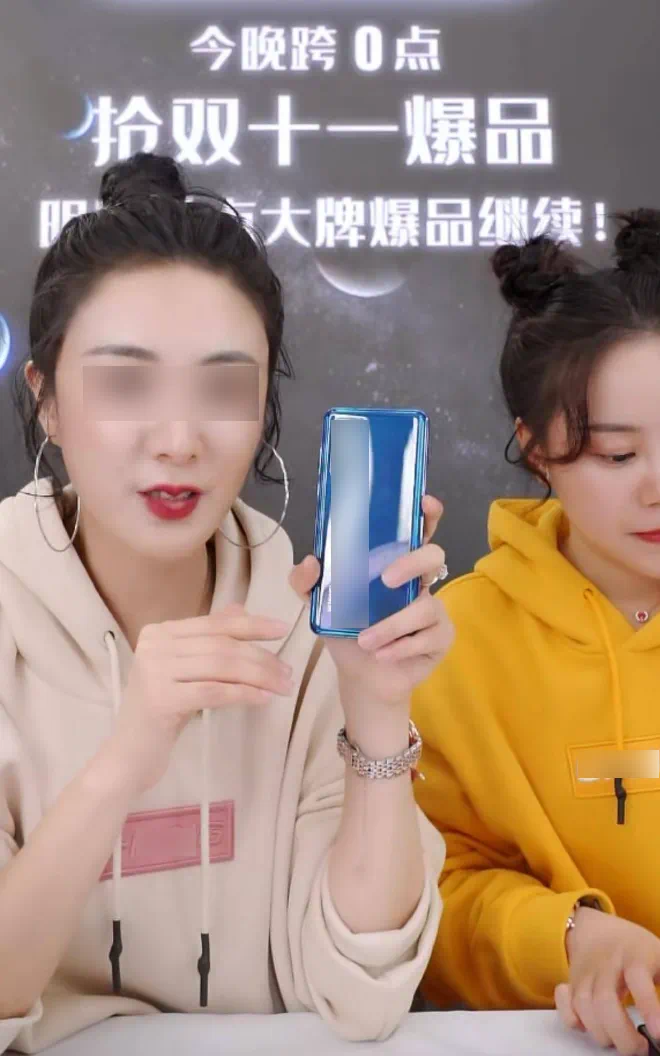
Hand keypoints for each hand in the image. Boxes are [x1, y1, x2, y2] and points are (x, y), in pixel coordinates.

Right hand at [105, 604, 292, 793]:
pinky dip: (243, 694)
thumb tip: (241, 610)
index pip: (215, 624)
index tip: (282, 630)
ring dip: (259, 676)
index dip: (252, 625)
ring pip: (221, 666)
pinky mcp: (160, 699)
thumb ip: (209, 640)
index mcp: (159, 632)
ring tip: (283, 687)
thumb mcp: (186, 671)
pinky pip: (213, 692)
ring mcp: (154, 671)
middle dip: (261, 658)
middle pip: (221, 645)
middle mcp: (154, 645)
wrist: (129, 756)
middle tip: (288, 673)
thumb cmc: (161, 713)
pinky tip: (263, 699)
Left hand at [290, 495, 453, 713]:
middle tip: (386, 580)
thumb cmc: (346, 630)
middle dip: (412, 563)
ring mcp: (434, 608)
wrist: (360, 676)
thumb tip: (312, 561)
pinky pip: (428, 636)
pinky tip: (382, 654)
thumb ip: (305, 581)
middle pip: (434, 555)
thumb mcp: (319, 604)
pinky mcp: (441, 636)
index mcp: (393, 563)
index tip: (424, 503)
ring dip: (392, 626)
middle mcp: (419, 581)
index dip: (426, 513)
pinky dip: (400, 647)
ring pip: (426, 606)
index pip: (416, 530)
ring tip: (365, 642)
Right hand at [555, 908, 659, 1055]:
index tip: (657, 1032)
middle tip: (639, 1047)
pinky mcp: (571, 985)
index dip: (648, 1007)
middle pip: (605, 1000)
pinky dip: (573, 1020)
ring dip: (601, 1032)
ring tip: (619, 1040)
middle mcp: (606, 965)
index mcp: (634, 956)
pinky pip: (565, 1005)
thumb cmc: (635, 949)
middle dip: (621, 1033)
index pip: (638, 979)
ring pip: (584, 1006)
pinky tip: (589, 1026)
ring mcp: (586, 974)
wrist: (598, 930)